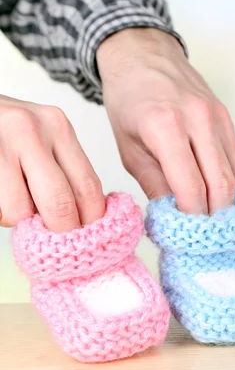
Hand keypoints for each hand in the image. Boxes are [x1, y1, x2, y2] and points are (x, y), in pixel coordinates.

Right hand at [0, 96, 104, 230]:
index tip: (90, 239)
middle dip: (61, 231)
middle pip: (60, 203)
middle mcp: (31, 129)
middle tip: (59, 243)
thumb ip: (61, 168)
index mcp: (57, 126)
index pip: (88, 185)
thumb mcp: (39, 135)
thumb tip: (85, 219)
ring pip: (20, 211)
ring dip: (17, 219)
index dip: (91, 220)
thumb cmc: (2, 130)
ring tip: (11, 203)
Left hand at [97, 28, 234, 214]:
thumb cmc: (129, 101)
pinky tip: (217, 190)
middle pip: (222, 186)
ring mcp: (218, 118)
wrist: (144, 56)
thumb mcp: (127, 146)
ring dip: (226, 202)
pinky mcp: (229, 119)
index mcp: (165, 128)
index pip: (191, 189)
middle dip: (213, 216)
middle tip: (200, 232)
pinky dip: (234, 182)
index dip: (191, 218)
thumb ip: (153, 183)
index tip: (185, 233)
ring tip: (209, 215)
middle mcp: (198, 121)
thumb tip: (173, 217)